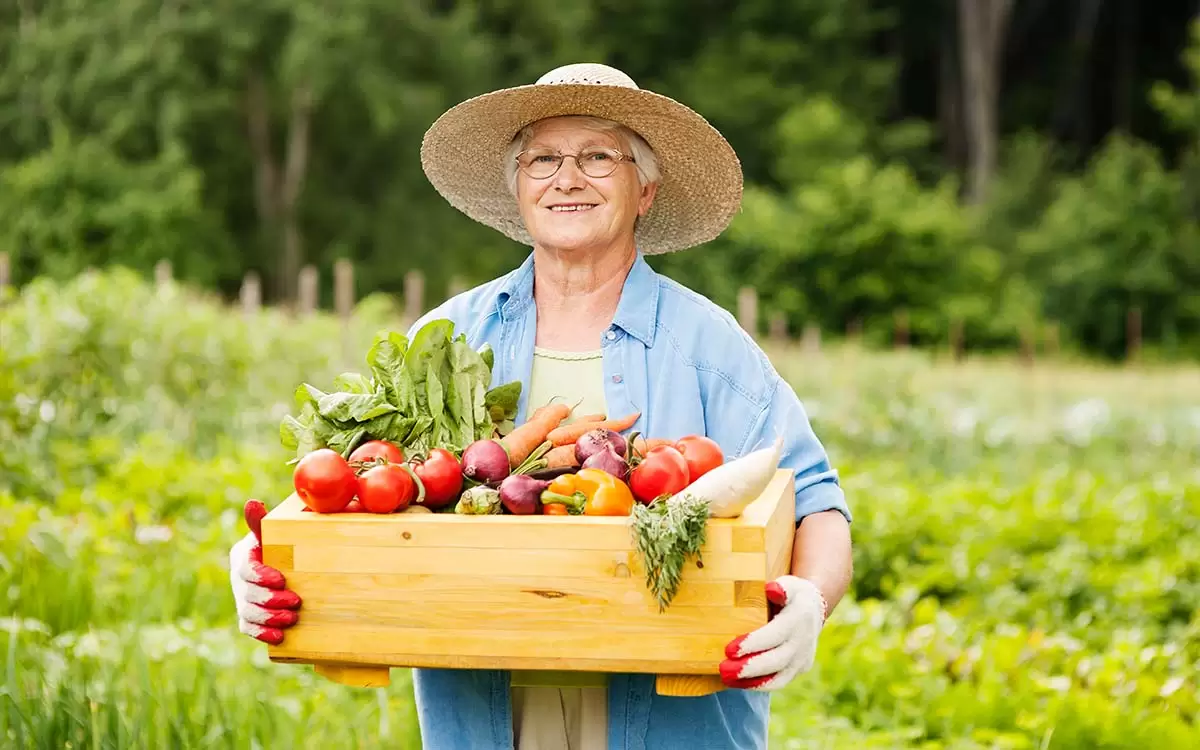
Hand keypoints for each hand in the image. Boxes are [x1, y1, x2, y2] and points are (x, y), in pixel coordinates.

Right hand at [229, 499, 301, 644]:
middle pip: (248, 594)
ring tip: (292, 619)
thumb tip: (252, 503)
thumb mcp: (274, 533)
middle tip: (296, 602)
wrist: (289, 564)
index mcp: (243, 556)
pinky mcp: (248, 616)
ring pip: (248, 613)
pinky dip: (262, 634)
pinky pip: (249, 628)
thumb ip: (262, 522)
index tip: (281, 580)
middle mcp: (239, 579)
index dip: (261, 576)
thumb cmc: (282, 544)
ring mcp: (242, 598)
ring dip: (270, 618)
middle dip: (271, 600)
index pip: (246, 569)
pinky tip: (279, 637)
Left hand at [718, 575, 825, 690]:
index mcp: (799, 618)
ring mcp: (802, 658)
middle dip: (749, 667)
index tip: (729, 649)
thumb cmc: (793, 594)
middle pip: (776, 660)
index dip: (752, 644)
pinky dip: (758, 685)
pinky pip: (778, 682)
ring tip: (726, 679)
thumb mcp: (790, 584)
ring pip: (778, 677)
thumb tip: (772, 589)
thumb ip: (782, 587)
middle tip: (723, 669)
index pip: (775, 635)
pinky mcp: (798, 669)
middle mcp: (803, 642)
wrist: (814, 609)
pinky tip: (737, 684)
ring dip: (751, 681)